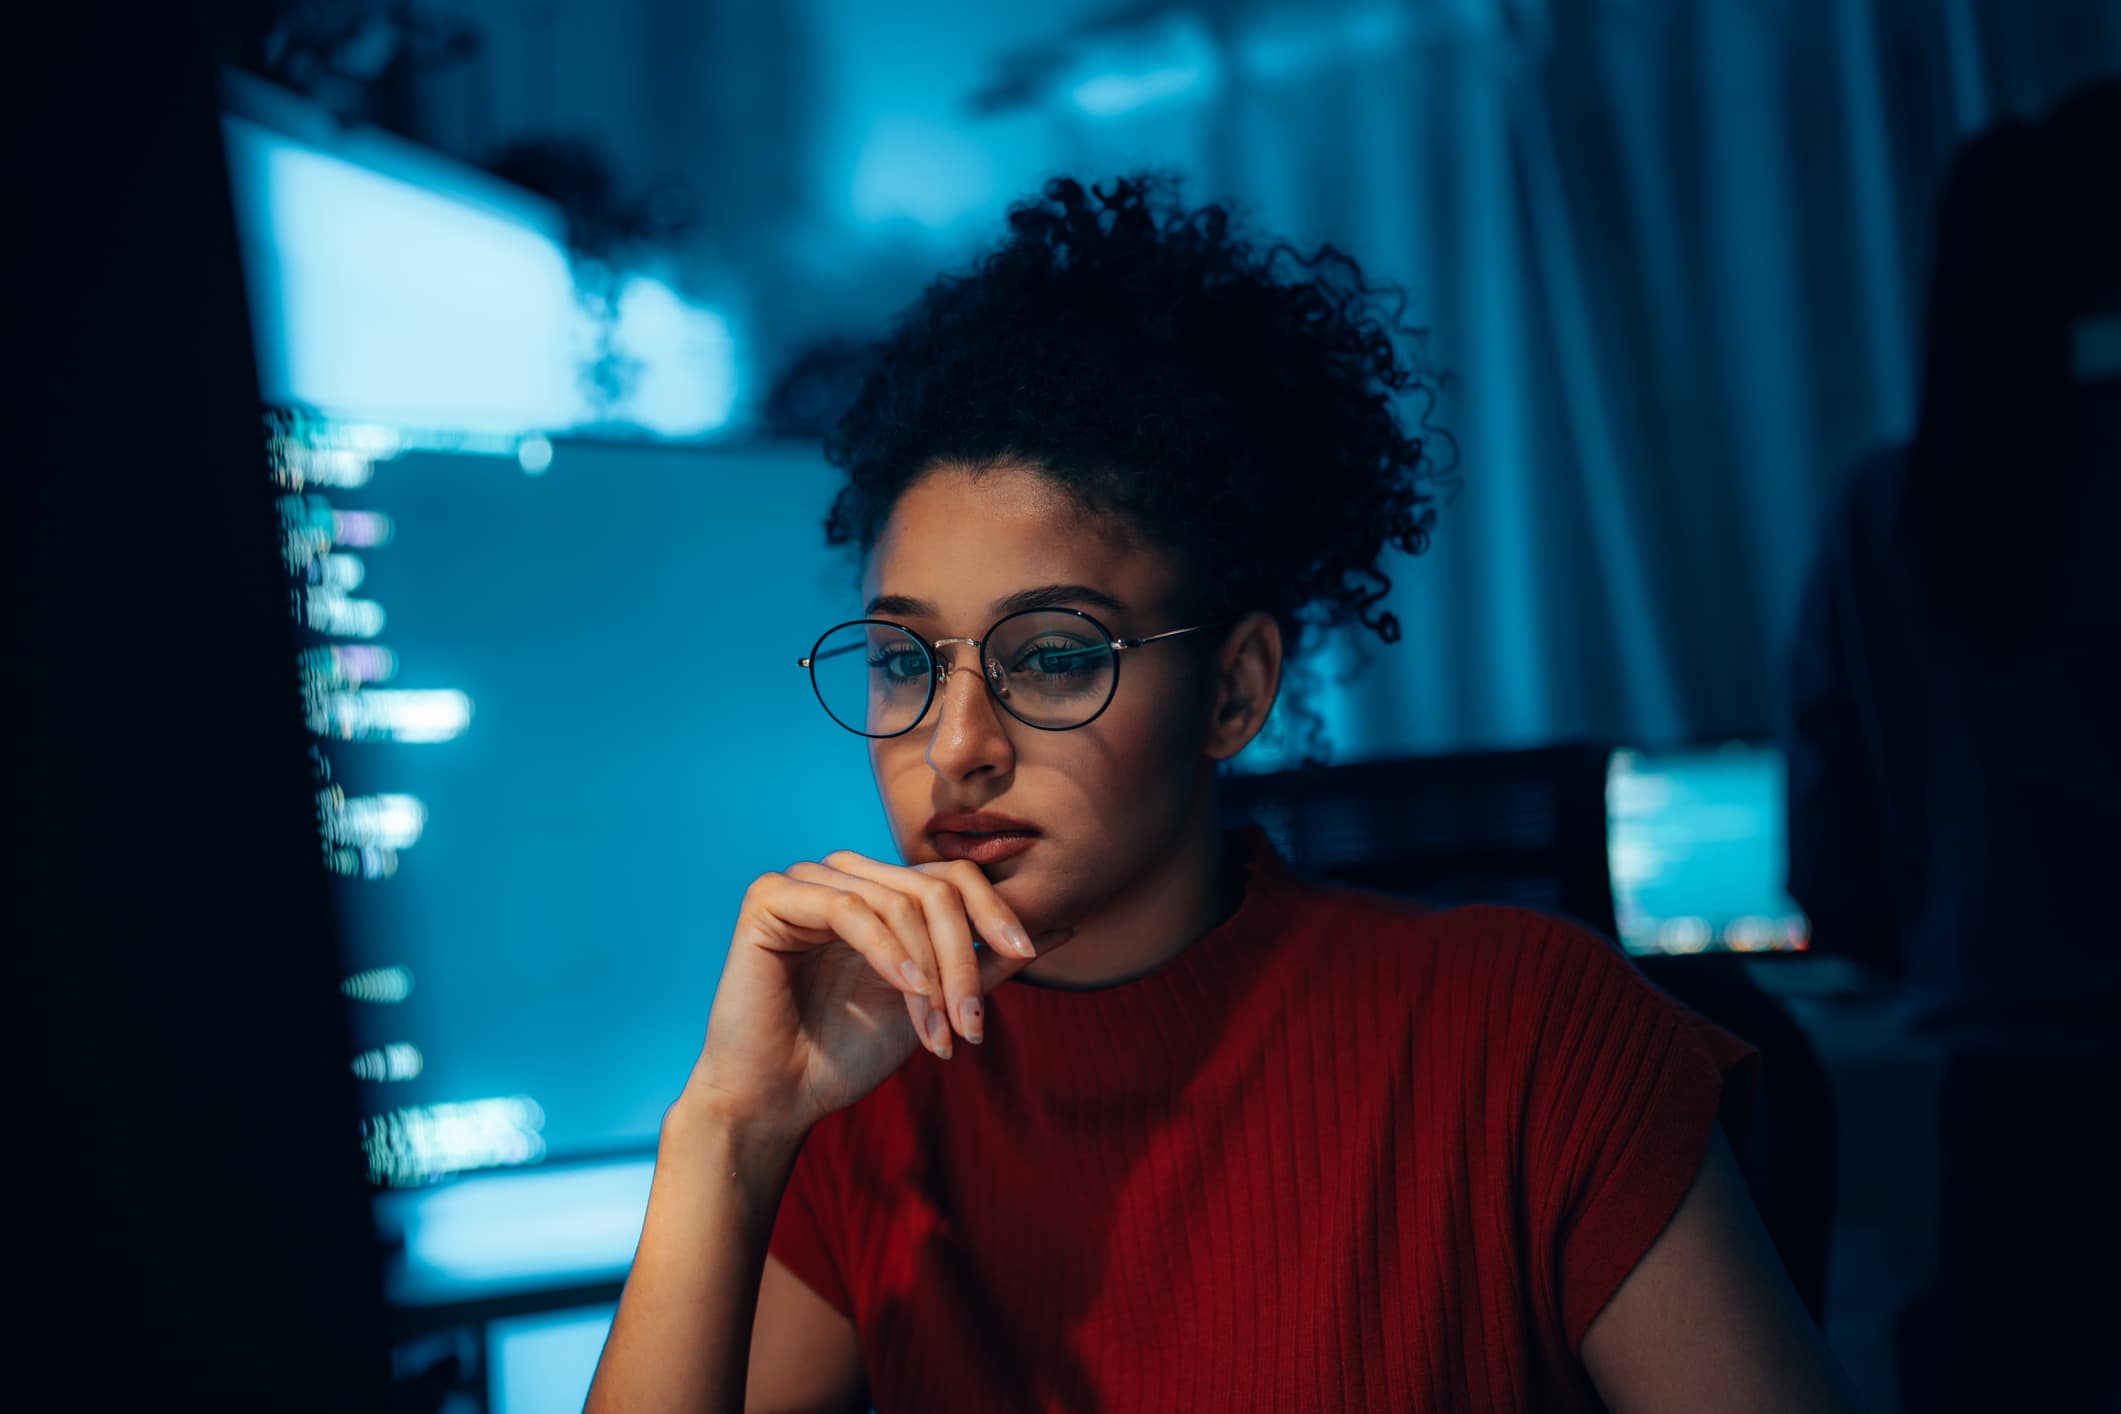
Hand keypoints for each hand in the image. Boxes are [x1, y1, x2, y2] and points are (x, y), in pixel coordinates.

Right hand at [678, 851, 1074, 1140]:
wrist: (779, 1098)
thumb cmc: (847, 1051)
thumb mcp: (935, 1002)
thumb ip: (987, 962)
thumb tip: (1062, 929)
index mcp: (879, 893)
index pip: (952, 877)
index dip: (995, 910)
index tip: (1029, 951)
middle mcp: (843, 877)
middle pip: (933, 889)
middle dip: (963, 959)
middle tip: (972, 1025)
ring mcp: (805, 882)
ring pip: (899, 901)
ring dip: (931, 970)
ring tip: (940, 1032)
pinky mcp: (771, 898)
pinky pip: (849, 909)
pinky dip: (889, 952)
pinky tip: (908, 991)